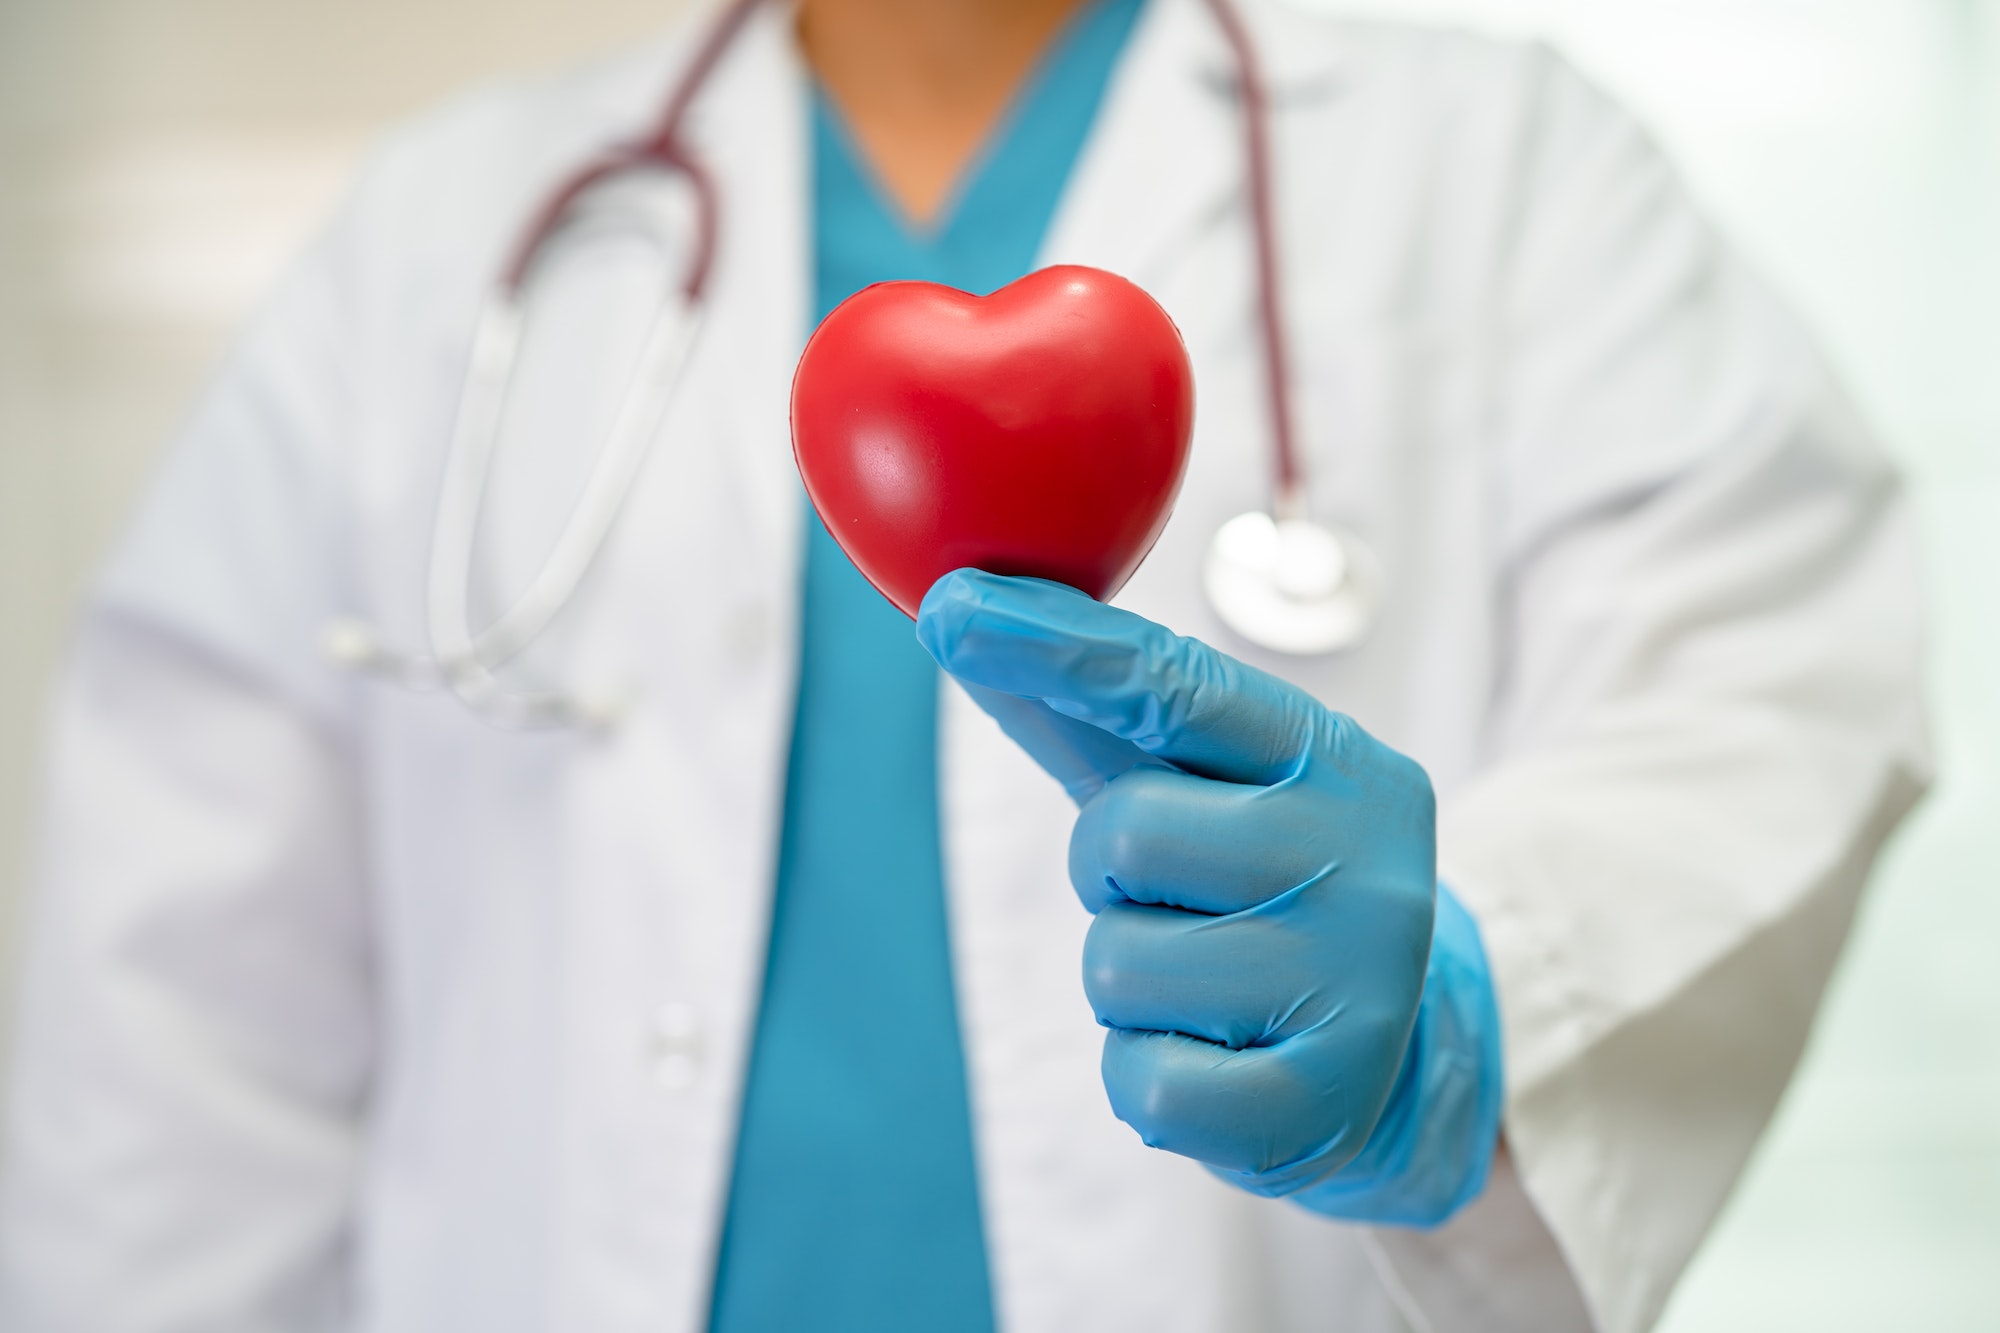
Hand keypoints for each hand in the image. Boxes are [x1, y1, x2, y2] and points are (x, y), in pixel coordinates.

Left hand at [916, 571, 1499, 1224]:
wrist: (1395, 1060)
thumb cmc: (1263, 893)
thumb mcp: (1204, 791)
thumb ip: (1093, 713)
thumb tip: (961, 617)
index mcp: (1339, 762)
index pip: (1177, 686)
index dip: (1056, 646)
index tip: (952, 610)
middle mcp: (1366, 863)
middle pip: (1124, 834)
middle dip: (1111, 875)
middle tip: (1182, 900)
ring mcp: (1354, 989)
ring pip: (1117, 964)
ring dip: (1127, 982)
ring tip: (1207, 984)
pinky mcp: (1318, 1104)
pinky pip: (1143, 1084)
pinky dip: (1146, 1075)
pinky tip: (1216, 1058)